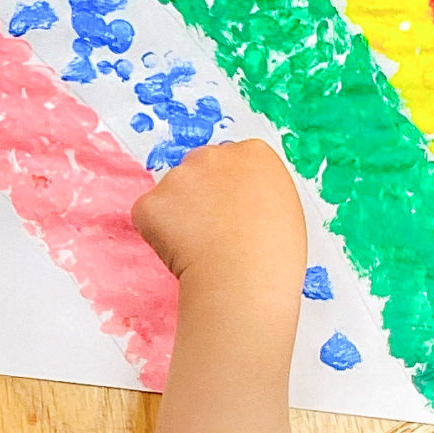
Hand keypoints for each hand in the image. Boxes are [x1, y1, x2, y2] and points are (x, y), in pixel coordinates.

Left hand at [132, 141, 307, 296]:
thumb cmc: (273, 255)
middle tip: (211, 231)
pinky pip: (148, 215)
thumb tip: (240, 203)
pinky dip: (157, 234)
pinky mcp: (150, 201)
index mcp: (252, 154)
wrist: (245, 278)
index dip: (227, 189)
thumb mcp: (285, 209)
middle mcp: (213, 156)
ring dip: (178, 215)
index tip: (229, 210)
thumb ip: (257, 192)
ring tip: (200, 246)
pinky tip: (180, 252)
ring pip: (171, 193)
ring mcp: (178, 176)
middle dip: (199, 196)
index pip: (231, 160)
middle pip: (198, 169)